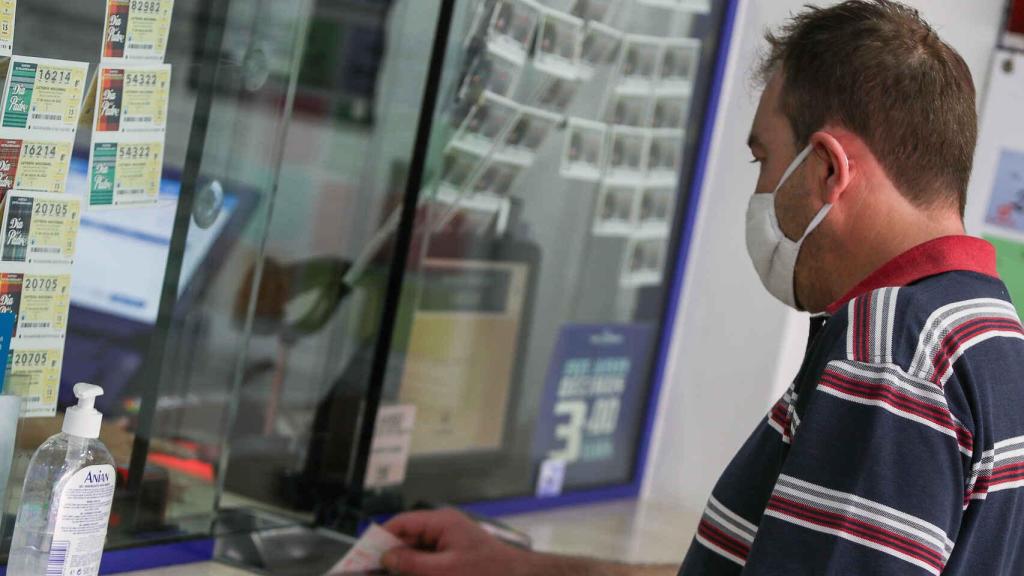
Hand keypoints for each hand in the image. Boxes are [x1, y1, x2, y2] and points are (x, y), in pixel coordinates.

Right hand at [381, 508, 536, 575]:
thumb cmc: (488, 571)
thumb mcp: (444, 570)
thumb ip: (412, 562)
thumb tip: (387, 556)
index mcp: (441, 522)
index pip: (402, 524)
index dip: (380, 539)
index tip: (364, 555)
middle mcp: (444, 528)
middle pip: (408, 538)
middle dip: (391, 556)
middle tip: (372, 570)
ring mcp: (450, 542)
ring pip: (418, 552)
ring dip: (405, 565)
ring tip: (388, 571)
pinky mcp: (456, 557)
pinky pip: (430, 561)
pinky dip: (419, 569)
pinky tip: (412, 573)